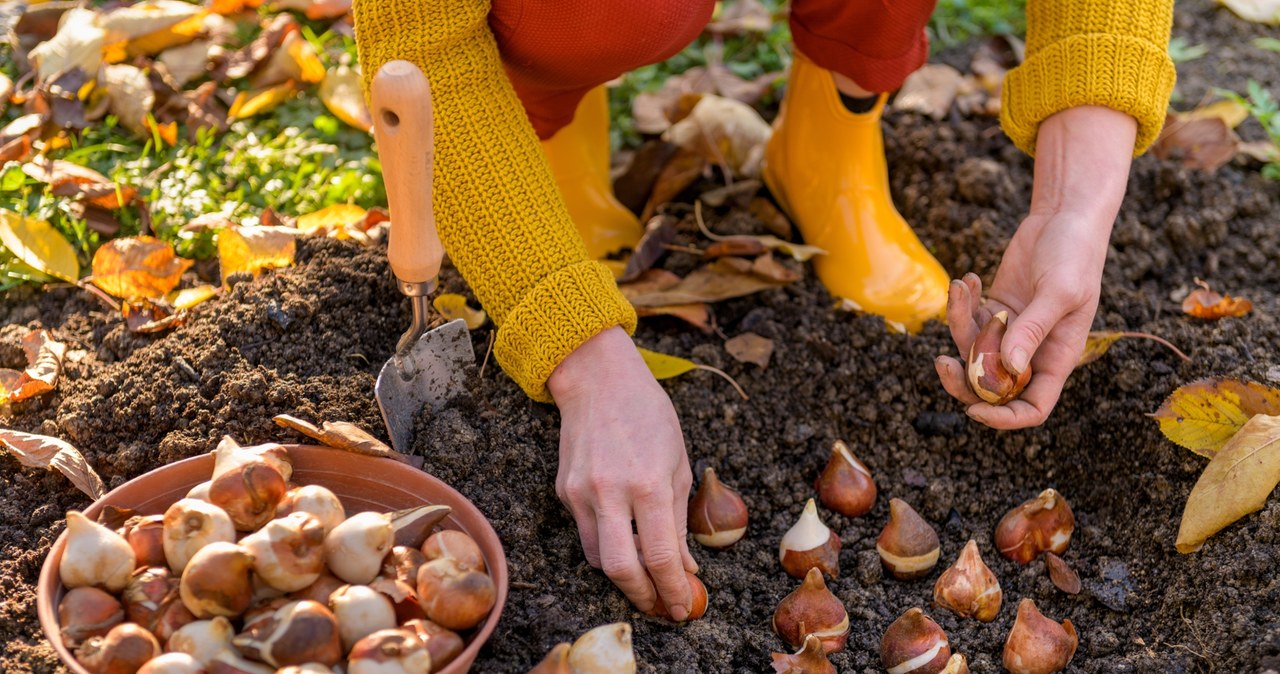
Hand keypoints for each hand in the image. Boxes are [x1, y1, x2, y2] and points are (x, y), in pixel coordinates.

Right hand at [547, 326, 698, 619]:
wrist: (598, 380)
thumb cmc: (649, 415)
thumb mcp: (679, 463)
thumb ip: (679, 519)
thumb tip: (685, 567)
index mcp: (649, 483)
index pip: (661, 555)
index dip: (673, 589)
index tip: (683, 607)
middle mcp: (611, 492)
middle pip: (621, 569)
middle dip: (643, 596)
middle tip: (660, 606)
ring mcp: (582, 493)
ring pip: (598, 558)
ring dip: (624, 575)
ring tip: (645, 578)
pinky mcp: (564, 491)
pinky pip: (586, 534)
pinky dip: (607, 545)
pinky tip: (623, 539)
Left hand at [935, 105, 1137, 428]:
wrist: (1064, 218)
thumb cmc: (1074, 254)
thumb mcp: (1059, 291)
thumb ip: (1033, 328)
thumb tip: (1008, 366)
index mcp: (1056, 359)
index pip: (1032, 407)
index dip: (1004, 418)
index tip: (974, 411)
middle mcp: (1031, 352)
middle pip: (991, 388)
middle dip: (963, 380)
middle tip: (941, 362)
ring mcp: (1009, 331)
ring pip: (972, 351)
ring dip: (958, 324)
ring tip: (962, 287)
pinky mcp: (994, 310)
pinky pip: (968, 321)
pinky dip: (961, 304)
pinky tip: (968, 279)